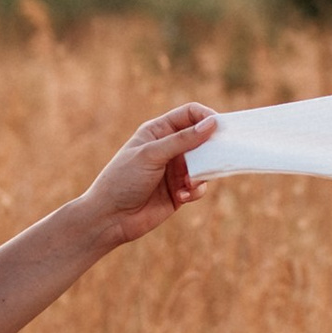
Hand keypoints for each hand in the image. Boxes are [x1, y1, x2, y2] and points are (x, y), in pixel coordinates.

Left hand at [82, 103, 220, 246]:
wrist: (111, 217)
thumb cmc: (124, 179)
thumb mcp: (152, 155)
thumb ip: (182, 140)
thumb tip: (212, 123)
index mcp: (159, 131)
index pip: (190, 114)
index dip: (206, 117)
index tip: (220, 127)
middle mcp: (170, 148)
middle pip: (202, 138)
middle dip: (211, 148)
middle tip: (219, 156)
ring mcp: (176, 170)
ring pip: (205, 164)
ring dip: (202, 173)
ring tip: (188, 183)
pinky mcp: (181, 191)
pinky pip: (200, 186)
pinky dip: (195, 190)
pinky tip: (181, 196)